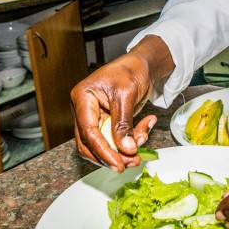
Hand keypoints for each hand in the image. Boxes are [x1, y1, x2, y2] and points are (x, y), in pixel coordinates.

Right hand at [70, 36, 173, 171]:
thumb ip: (123, 124)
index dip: (102, 151)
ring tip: (143, 140)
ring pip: (105, 144)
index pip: (88, 132)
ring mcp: (95, 117)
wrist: (143, 64)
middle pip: (91, 143)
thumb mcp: (126, 95)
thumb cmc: (131, 70)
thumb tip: (125, 149)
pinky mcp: (108, 121)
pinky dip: (132, 137)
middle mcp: (85, 109)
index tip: (118, 164)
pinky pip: (117, 138)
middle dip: (112, 154)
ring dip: (124, 148)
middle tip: (131, 161)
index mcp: (83, 98)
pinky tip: (146, 126)